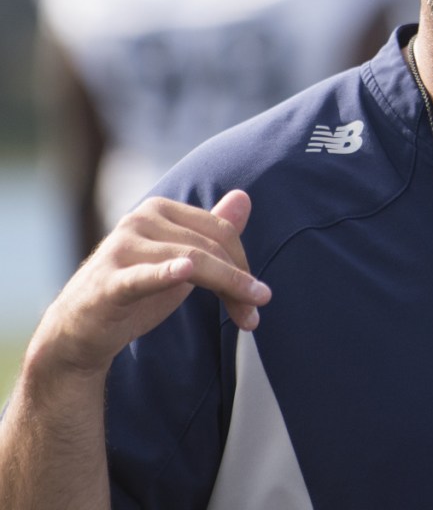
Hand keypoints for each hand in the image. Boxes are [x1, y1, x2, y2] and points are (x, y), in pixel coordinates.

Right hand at [33, 190, 271, 378]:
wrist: (78, 331)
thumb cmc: (134, 289)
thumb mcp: (179, 258)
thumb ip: (211, 231)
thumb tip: (244, 196)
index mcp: (160, 209)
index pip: (219, 231)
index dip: (244, 264)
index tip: (258, 297)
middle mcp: (140, 220)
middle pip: (209, 247)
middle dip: (239, 282)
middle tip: (255, 314)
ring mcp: (121, 248)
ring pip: (191, 260)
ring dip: (227, 290)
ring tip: (249, 317)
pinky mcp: (107, 282)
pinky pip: (141, 276)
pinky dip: (164, 273)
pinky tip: (185, 271)